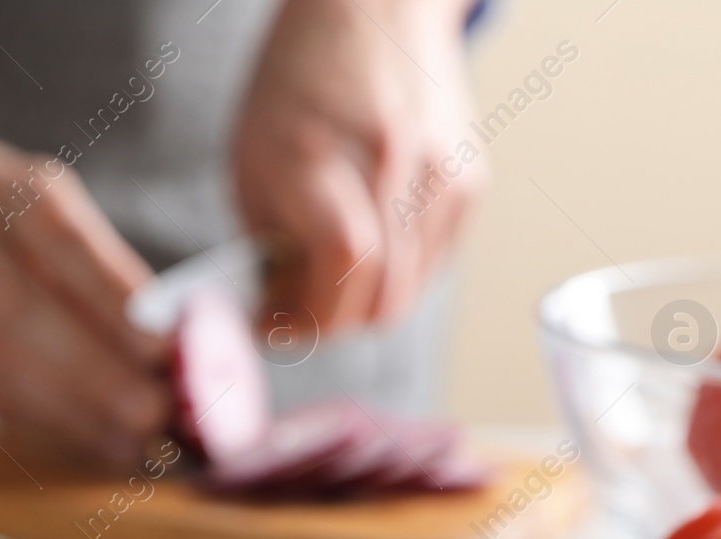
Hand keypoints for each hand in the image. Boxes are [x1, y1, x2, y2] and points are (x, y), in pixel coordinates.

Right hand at [0, 81, 168, 467]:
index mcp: (5, 196)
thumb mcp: (55, 210)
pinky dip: (50, 425)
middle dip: (90, 374)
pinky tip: (100, 442)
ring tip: (139, 443)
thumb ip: (104, 269)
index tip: (161, 347)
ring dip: (73, 414)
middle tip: (153, 413)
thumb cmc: (4, 213)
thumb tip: (170, 347)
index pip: (59, 243)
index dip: (108, 298)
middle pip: (15, 315)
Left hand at [234, 0, 481, 331]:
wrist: (372, 11)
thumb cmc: (297, 82)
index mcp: (324, 154)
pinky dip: (396, 278)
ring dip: (362, 306)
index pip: (341, 263)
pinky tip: (367, 248)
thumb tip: (280, 313)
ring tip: (324, 277)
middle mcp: (392, 165)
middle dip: (330, 325)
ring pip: (409, 293)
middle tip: (295, 315)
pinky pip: (433, 267)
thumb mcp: (251, 160)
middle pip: (380, 297)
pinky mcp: (469, 182)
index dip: (306, 316)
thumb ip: (264, 242)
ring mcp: (441, 175)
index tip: (271, 324)